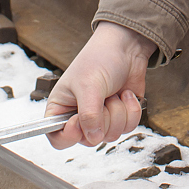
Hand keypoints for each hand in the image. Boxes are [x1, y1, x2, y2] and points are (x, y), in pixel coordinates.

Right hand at [44, 21, 151, 147]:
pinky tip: (126, 94)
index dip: (69, 136)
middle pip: (89, 140)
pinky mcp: (120, 117)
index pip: (58, 138)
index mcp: (62, 108)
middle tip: (103, 96)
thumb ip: (89, 115)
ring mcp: (101, 118)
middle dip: (103, 118)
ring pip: (111, 135)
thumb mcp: (89, 85)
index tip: (79, 121)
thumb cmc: (100, 58)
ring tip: (114, 92)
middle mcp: (80, 117)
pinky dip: (131, 110)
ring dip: (118, 112)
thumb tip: (93, 138)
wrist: (127, 47)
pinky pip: (128, 128)